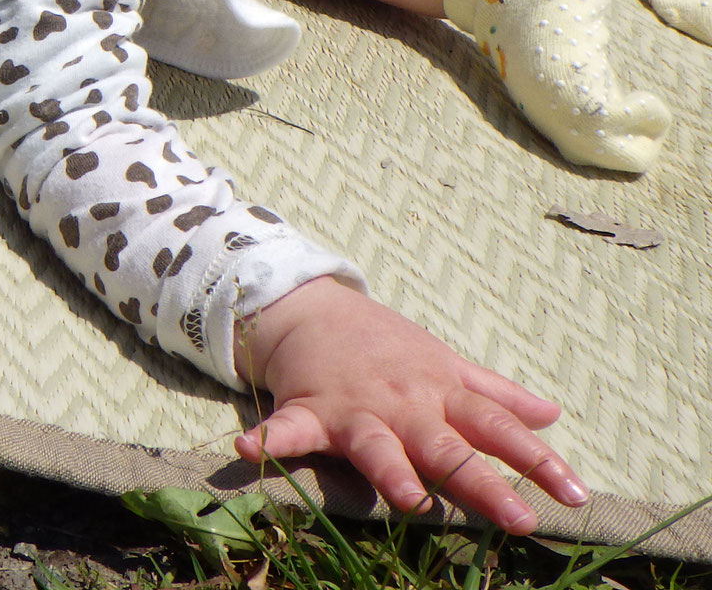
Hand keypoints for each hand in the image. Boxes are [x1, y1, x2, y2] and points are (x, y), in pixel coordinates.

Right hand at [234, 277, 588, 532]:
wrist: (313, 307)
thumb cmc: (388, 346)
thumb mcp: (446, 364)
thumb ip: (498, 395)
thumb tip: (554, 415)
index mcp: (441, 393)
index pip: (498, 427)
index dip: (537, 460)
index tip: (575, 493)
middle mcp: (405, 404)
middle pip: (448, 447)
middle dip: (482, 482)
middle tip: (519, 518)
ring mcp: (355, 408)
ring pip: (377, 444)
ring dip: (389, 469)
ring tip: (406, 497)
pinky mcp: (308, 408)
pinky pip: (288, 429)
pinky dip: (269, 441)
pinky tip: (249, 451)